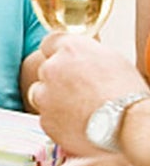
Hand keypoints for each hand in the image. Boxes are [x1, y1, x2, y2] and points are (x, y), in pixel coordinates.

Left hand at [29, 34, 148, 154]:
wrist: (123, 123)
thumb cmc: (124, 91)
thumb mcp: (111, 59)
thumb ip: (87, 55)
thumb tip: (83, 59)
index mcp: (70, 49)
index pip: (50, 42)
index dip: (58, 53)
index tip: (65, 62)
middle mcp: (51, 68)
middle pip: (46, 70)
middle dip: (58, 79)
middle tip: (80, 91)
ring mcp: (44, 95)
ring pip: (41, 95)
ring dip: (53, 100)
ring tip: (79, 109)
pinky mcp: (45, 120)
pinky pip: (47, 118)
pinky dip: (58, 121)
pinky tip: (78, 123)